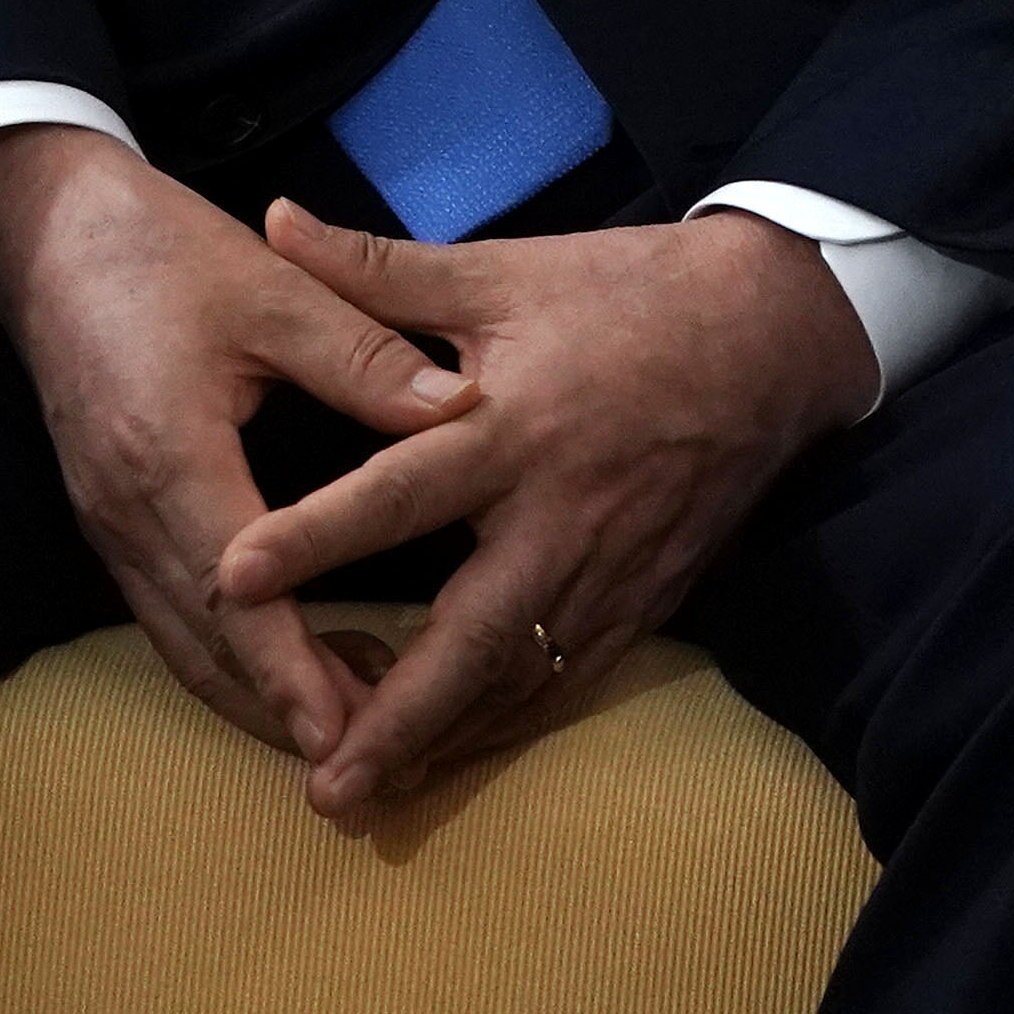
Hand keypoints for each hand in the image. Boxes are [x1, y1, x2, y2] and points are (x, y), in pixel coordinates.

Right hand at [0, 122, 480, 779]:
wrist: (53, 236)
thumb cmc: (164, 253)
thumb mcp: (276, 290)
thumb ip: (367, 356)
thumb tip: (461, 409)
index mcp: (168, 456)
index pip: (238, 590)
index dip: (295, 665)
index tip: (354, 724)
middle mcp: (127, 510)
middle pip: (206, 643)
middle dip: (283, 709)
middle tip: (370, 763)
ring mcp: (110, 521)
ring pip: (184, 640)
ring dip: (257, 693)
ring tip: (351, 731)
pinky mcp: (114, 516)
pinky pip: (172, 611)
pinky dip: (231, 652)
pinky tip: (295, 663)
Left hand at [206, 201, 878, 819]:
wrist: (781, 328)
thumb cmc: (632, 292)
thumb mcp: (506, 271)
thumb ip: (379, 268)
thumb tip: (273, 220)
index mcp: (516, 427)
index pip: (400, 492)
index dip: (315, 535)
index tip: (232, 577)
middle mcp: (562, 512)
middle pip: (473, 635)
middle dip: (397, 716)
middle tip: (325, 786)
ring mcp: (613, 563)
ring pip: (525, 676)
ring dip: (448, 740)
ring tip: (371, 792)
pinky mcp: (652, 590)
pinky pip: (574, 673)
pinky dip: (512, 721)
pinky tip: (457, 751)